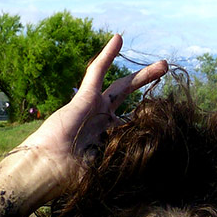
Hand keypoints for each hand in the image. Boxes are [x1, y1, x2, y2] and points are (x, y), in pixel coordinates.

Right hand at [19, 34, 166, 193]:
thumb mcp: (106, 171)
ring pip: (122, 86)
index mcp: (108, 140)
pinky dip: (107, 54)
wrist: (48, 169)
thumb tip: (150, 167)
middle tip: (168, 78)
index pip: (133, 127)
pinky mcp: (85, 97)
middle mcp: (102, 122)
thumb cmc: (72, 177)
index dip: (149, 123)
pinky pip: (97, 71)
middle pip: (131, 102)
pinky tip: (118, 39)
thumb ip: (125, 162)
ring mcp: (94, 108)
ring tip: (164, 65)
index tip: (168, 124)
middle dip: (150, 92)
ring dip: (144, 76)